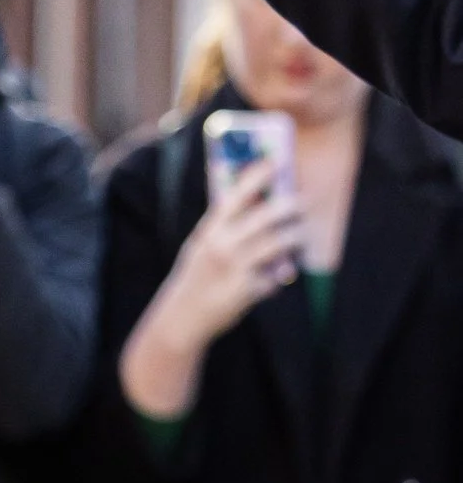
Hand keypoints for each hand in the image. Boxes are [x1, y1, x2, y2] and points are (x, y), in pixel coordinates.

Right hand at [116, 164, 300, 419]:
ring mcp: (234, 268)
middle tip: (302, 203)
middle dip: (290, 206)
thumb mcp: (201, 247)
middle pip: (266, 216)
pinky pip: (274, 276)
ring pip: (278, 243)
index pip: (236, 195)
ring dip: (295, 237)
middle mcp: (221, 245)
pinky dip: (279, 276)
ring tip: (301, 236)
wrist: (180, 320)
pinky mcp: (245, 290)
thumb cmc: (196, 278)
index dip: (257, 176)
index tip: (276, 162)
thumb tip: (258, 203)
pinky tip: (278, 277)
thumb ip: (225, 226)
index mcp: (209, 230)